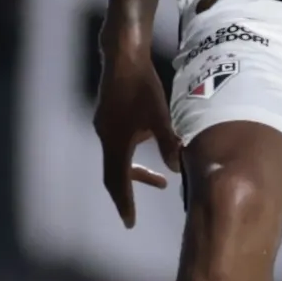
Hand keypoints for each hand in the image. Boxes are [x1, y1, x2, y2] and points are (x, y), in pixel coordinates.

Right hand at [93, 41, 180, 228]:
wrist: (122, 57)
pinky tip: (148, 145)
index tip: (130, 223)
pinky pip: (117, 145)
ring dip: (134, 173)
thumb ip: (167, 144)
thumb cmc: (142, 86)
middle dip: (125, 194)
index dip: (125, 203)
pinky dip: (130, 156)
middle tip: (133, 214)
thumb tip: (177, 168)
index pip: (118, 181)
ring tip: (161, 180)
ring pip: (116, 159)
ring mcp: (104, 126)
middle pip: (113, 175)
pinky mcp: (107, 116)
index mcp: (116, 142)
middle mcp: (106, 137)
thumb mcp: (159, 116)